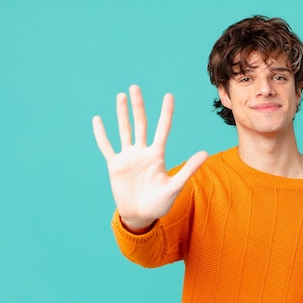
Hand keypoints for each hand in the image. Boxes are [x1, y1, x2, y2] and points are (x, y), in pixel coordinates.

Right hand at [92, 85, 207, 232]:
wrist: (140, 215)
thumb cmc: (160, 203)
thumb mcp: (175, 186)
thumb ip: (188, 169)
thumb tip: (205, 153)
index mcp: (157, 156)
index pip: (162, 129)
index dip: (166, 113)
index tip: (168, 95)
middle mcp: (142, 152)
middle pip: (141, 124)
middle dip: (138, 106)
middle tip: (135, 87)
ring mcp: (128, 158)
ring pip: (124, 131)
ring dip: (122, 114)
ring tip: (120, 96)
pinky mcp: (115, 166)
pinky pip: (107, 147)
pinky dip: (101, 134)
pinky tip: (97, 120)